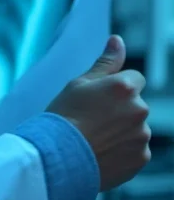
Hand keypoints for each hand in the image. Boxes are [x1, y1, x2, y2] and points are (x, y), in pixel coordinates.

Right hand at [47, 35, 150, 191]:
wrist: (57, 158)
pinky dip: (122, 151)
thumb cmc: (64, 117)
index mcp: (125, 87)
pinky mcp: (140, 158)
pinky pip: (135, 150)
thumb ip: (105, 62)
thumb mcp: (79, 83)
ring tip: (95, 138)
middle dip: (121, 109)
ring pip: (136, 128)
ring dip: (122, 131)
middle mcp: (139, 110)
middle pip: (135, 104)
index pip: (135, 79)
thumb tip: (117, 41)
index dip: (116, 88)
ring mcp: (142, 136)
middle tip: (94, 119)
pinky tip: (101, 152)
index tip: (100, 98)